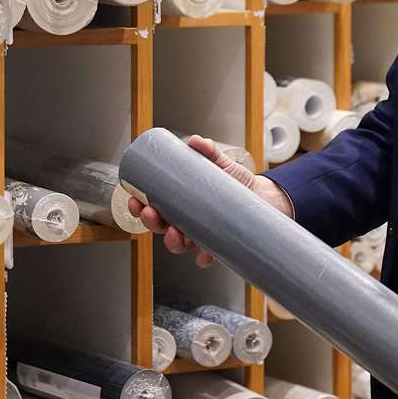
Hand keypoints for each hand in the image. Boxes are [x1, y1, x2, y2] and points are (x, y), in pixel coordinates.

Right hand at [128, 135, 292, 267]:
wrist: (263, 197)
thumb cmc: (236, 182)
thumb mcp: (221, 164)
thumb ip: (209, 152)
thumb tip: (197, 141)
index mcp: (180, 203)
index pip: (152, 207)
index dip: (139, 207)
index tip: (135, 201)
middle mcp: (187, 222)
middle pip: (161, 228)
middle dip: (151, 223)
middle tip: (151, 214)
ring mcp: (201, 235)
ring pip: (179, 244)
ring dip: (172, 242)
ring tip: (175, 233)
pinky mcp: (219, 245)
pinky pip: (207, 256)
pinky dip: (204, 257)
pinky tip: (203, 255)